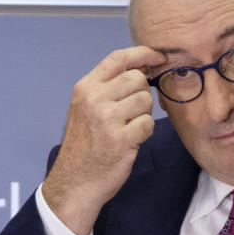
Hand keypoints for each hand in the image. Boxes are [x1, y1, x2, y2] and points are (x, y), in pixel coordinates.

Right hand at [41, 46, 164, 234]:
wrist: (75, 181)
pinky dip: (145, 132)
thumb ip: (107, 88)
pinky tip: (131, 141)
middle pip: (137, 79)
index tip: (158, 57)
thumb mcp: (85, 109)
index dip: (142, 53)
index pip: (117, 58)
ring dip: (143, 114)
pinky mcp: (122, 139)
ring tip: (129, 127)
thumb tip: (140, 70)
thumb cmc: (85, 145)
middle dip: (142, 94)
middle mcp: (95, 99)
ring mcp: (107, 119)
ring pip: (145, 100)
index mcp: (85, 88)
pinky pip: (148, 124)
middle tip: (132, 112)